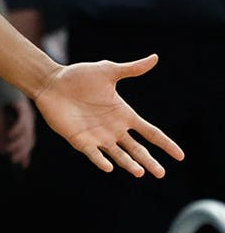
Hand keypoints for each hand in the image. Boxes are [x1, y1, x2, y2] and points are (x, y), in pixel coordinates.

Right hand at [0, 95, 35, 167]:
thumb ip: (1, 134)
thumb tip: (2, 151)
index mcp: (24, 120)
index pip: (27, 140)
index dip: (25, 153)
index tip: (22, 164)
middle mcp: (27, 116)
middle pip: (29, 138)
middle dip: (23, 151)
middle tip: (17, 160)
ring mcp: (26, 111)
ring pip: (27, 131)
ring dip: (19, 143)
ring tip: (12, 151)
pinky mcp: (22, 105)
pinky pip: (22, 120)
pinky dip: (17, 130)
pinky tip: (11, 136)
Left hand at [34, 54, 183, 177]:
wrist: (51, 83)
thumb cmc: (79, 77)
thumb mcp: (108, 71)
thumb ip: (131, 69)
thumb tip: (155, 58)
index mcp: (123, 114)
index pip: (150, 132)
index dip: (165, 143)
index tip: (180, 156)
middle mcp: (113, 129)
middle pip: (137, 149)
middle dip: (149, 161)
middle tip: (161, 174)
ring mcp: (97, 136)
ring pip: (118, 155)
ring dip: (129, 164)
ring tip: (140, 172)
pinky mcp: (80, 140)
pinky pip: (93, 153)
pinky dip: (100, 160)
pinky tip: (109, 166)